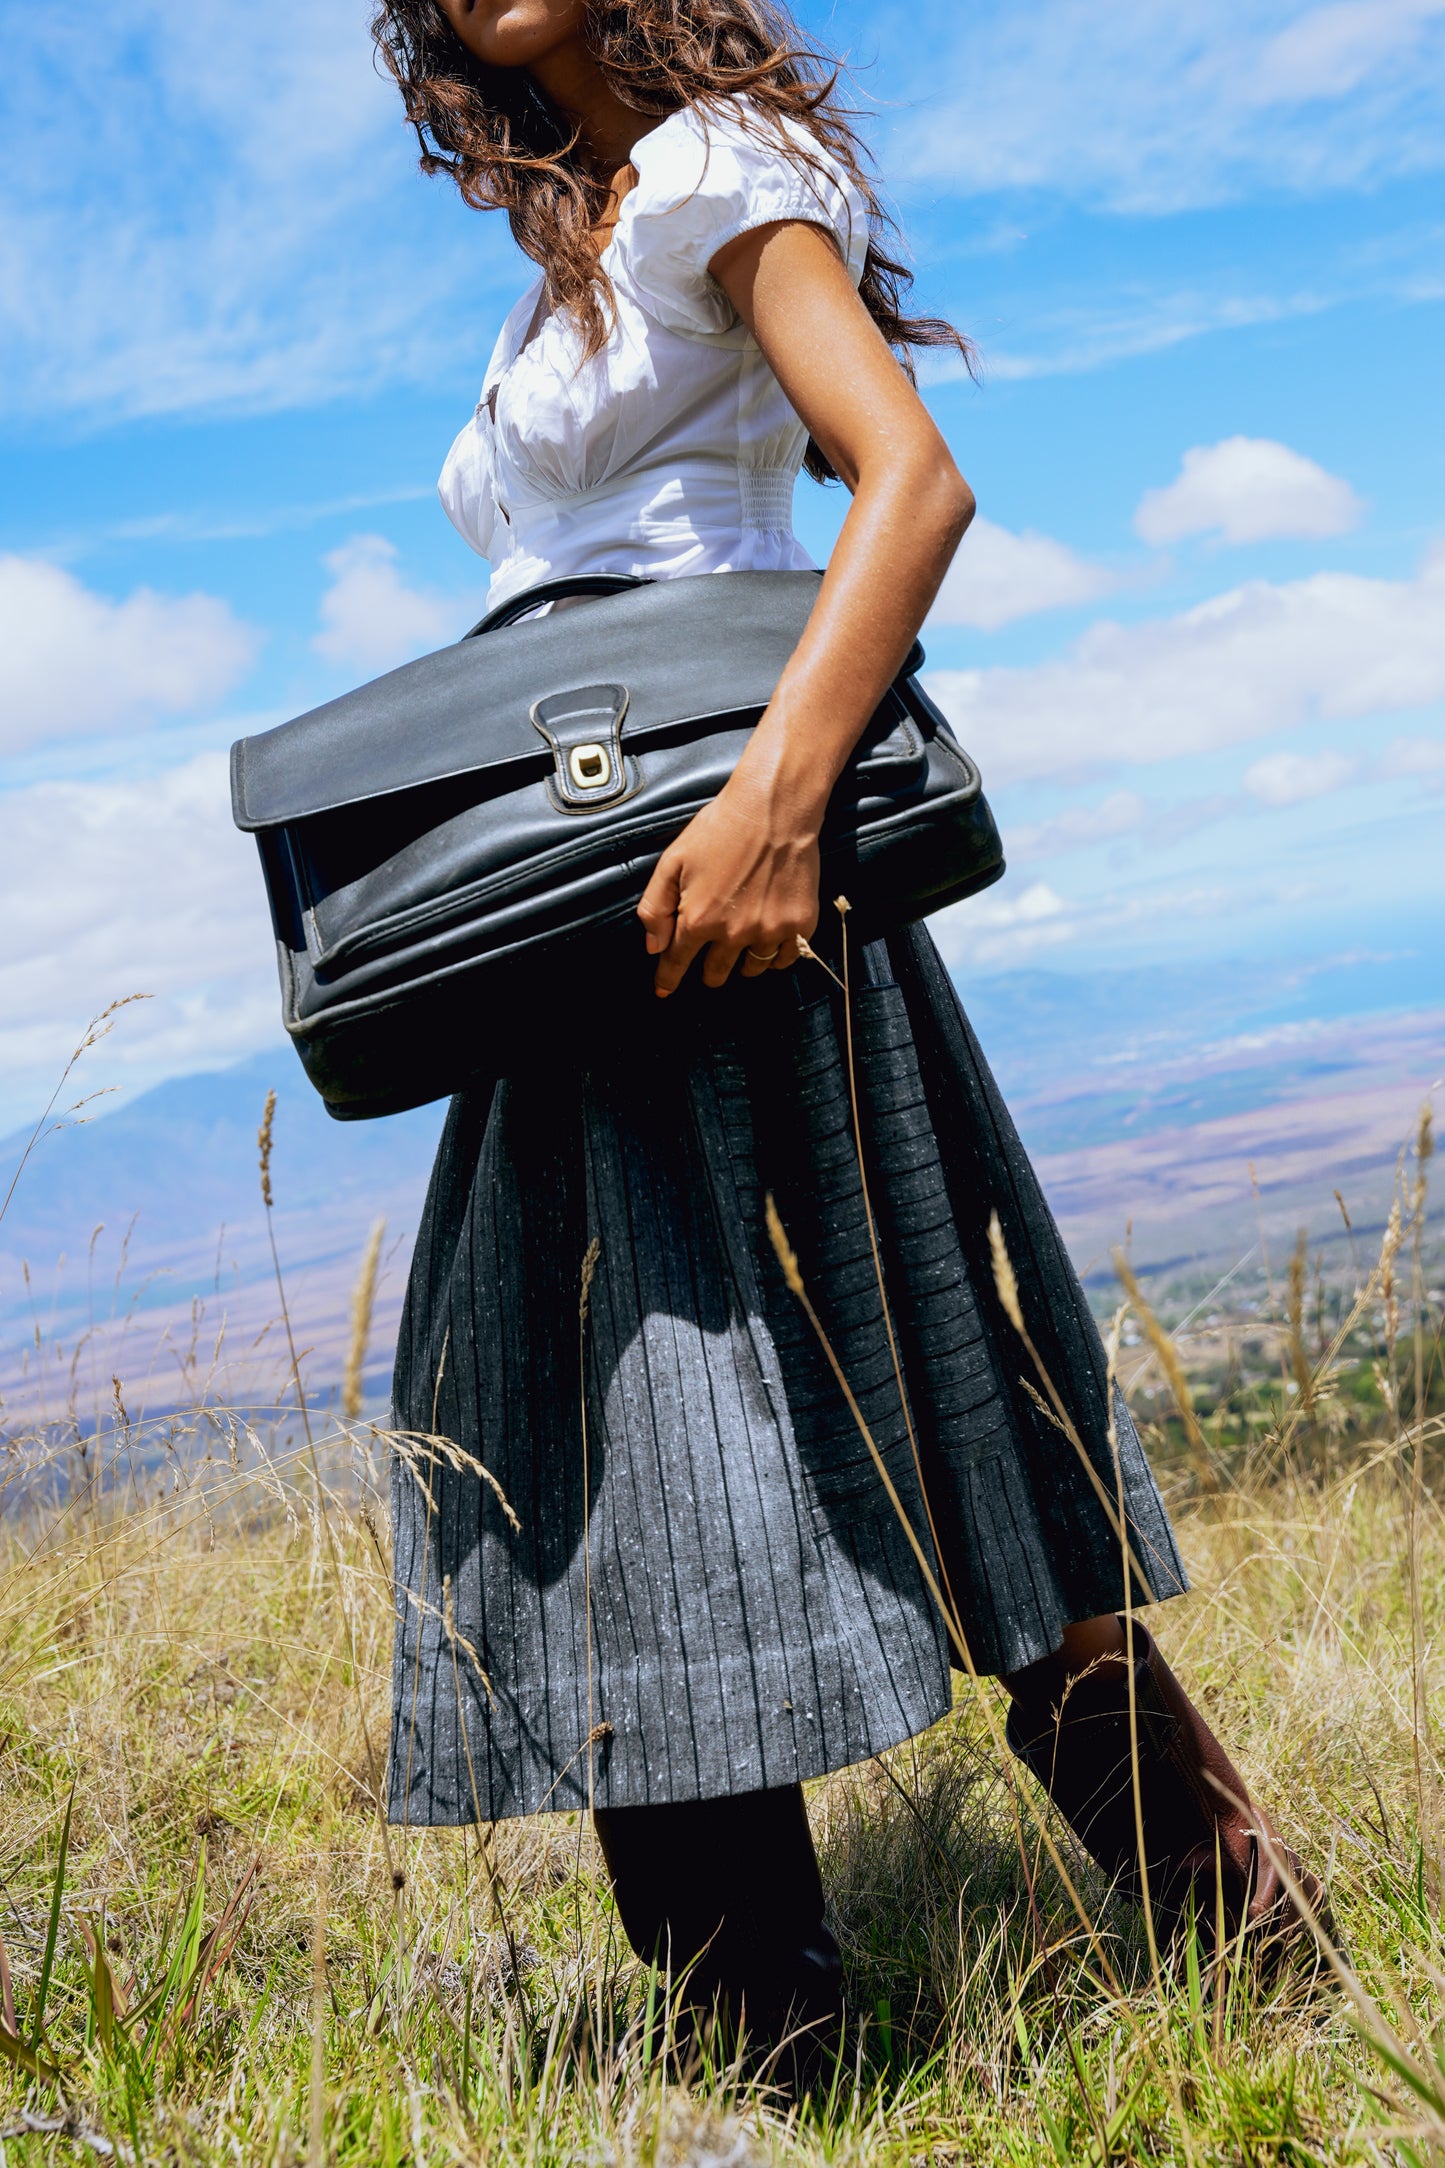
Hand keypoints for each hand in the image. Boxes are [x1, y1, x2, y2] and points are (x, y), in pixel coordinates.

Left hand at [636, 765, 821, 996]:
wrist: (774, 807)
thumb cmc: (721, 827)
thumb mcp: (673, 860)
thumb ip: (656, 906)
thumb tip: (653, 946)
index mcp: (699, 919)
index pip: (677, 962)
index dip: (668, 979)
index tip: (664, 990)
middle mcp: (734, 933)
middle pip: (716, 973)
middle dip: (708, 969)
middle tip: (711, 953)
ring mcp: (770, 931)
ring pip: (751, 970)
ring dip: (741, 963)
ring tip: (741, 942)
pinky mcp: (800, 924)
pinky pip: (785, 959)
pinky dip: (775, 956)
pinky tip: (768, 939)